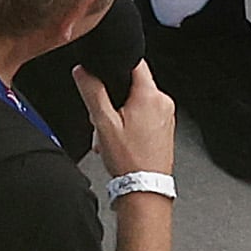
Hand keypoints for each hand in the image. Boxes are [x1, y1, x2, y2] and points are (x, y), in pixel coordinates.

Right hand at [76, 62, 176, 181]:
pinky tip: (121, 140)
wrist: (144, 187)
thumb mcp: (103, 123)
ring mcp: (168, 115)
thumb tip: (83, 72)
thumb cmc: (129, 160)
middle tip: (104, 115)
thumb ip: (93, 92)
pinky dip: (132, 122)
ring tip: (111, 133)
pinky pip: (147, 115)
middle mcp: (164, 102)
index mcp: (150, 95)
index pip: (136, 62)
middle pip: (135, 85)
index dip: (117, 63)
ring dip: (122, 112)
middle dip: (116, 96)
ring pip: (139, 102)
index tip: (105, 69)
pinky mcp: (166, 128)